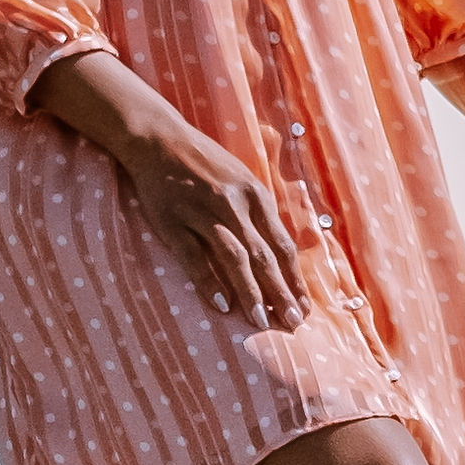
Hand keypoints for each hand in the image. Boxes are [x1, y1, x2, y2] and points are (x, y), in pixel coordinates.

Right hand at [33, 47, 307, 330]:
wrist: (159, 140)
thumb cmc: (204, 163)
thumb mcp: (242, 179)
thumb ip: (260, 212)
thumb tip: (283, 253)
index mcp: (255, 194)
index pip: (282, 245)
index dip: (295, 279)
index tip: (305, 307)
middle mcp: (234, 203)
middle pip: (264, 255)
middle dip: (280, 293)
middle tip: (292, 323)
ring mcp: (203, 212)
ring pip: (234, 258)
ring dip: (250, 292)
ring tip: (260, 322)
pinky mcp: (174, 220)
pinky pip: (194, 257)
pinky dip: (209, 282)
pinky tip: (221, 305)